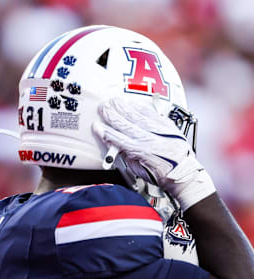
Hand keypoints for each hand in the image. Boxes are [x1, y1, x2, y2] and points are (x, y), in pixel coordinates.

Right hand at [93, 97, 215, 210]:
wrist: (184, 172)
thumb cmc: (162, 174)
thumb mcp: (139, 171)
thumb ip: (127, 157)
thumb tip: (117, 146)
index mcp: (140, 152)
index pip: (118, 139)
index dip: (105, 132)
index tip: (97, 126)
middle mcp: (148, 139)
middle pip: (125, 124)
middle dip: (112, 115)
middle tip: (103, 107)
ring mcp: (158, 130)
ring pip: (137, 116)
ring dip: (124, 107)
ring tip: (114, 101)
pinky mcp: (166, 125)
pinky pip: (151, 113)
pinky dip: (140, 107)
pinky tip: (132, 103)